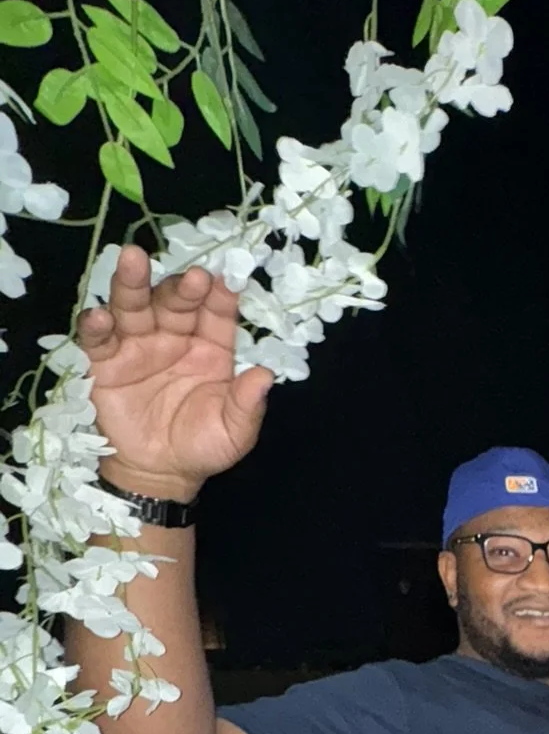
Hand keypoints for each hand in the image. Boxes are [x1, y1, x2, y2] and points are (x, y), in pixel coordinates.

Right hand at [77, 245, 272, 501]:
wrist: (160, 474)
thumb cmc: (202, 447)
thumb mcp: (234, 432)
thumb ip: (247, 405)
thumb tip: (267, 376)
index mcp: (210, 348)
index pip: (216, 313)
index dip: (221, 295)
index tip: (228, 279)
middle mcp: (174, 337)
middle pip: (175, 302)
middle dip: (182, 287)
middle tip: (193, 277)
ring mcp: (138, 345)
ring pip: (134, 306)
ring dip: (133, 284)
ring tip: (133, 259)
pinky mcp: (105, 362)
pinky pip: (98, 339)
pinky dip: (96, 326)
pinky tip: (100, 316)